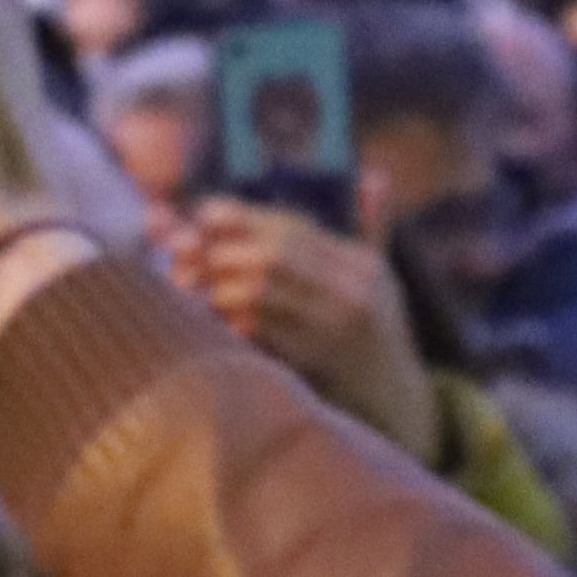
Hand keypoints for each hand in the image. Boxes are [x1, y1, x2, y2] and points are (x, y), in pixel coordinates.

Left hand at [168, 196, 440, 459]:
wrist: (397, 400)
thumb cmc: (379, 331)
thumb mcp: (384, 277)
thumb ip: (374, 226)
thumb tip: (376, 175)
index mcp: (361, 266)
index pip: (294, 228)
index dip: (245, 217)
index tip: (203, 212)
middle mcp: (352, 292)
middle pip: (274, 255)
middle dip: (222, 249)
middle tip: (179, 250)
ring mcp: (333, 330)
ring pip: (263, 292)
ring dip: (216, 284)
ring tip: (184, 282)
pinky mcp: (314, 364)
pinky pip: (261, 334)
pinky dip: (229, 320)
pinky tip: (205, 315)